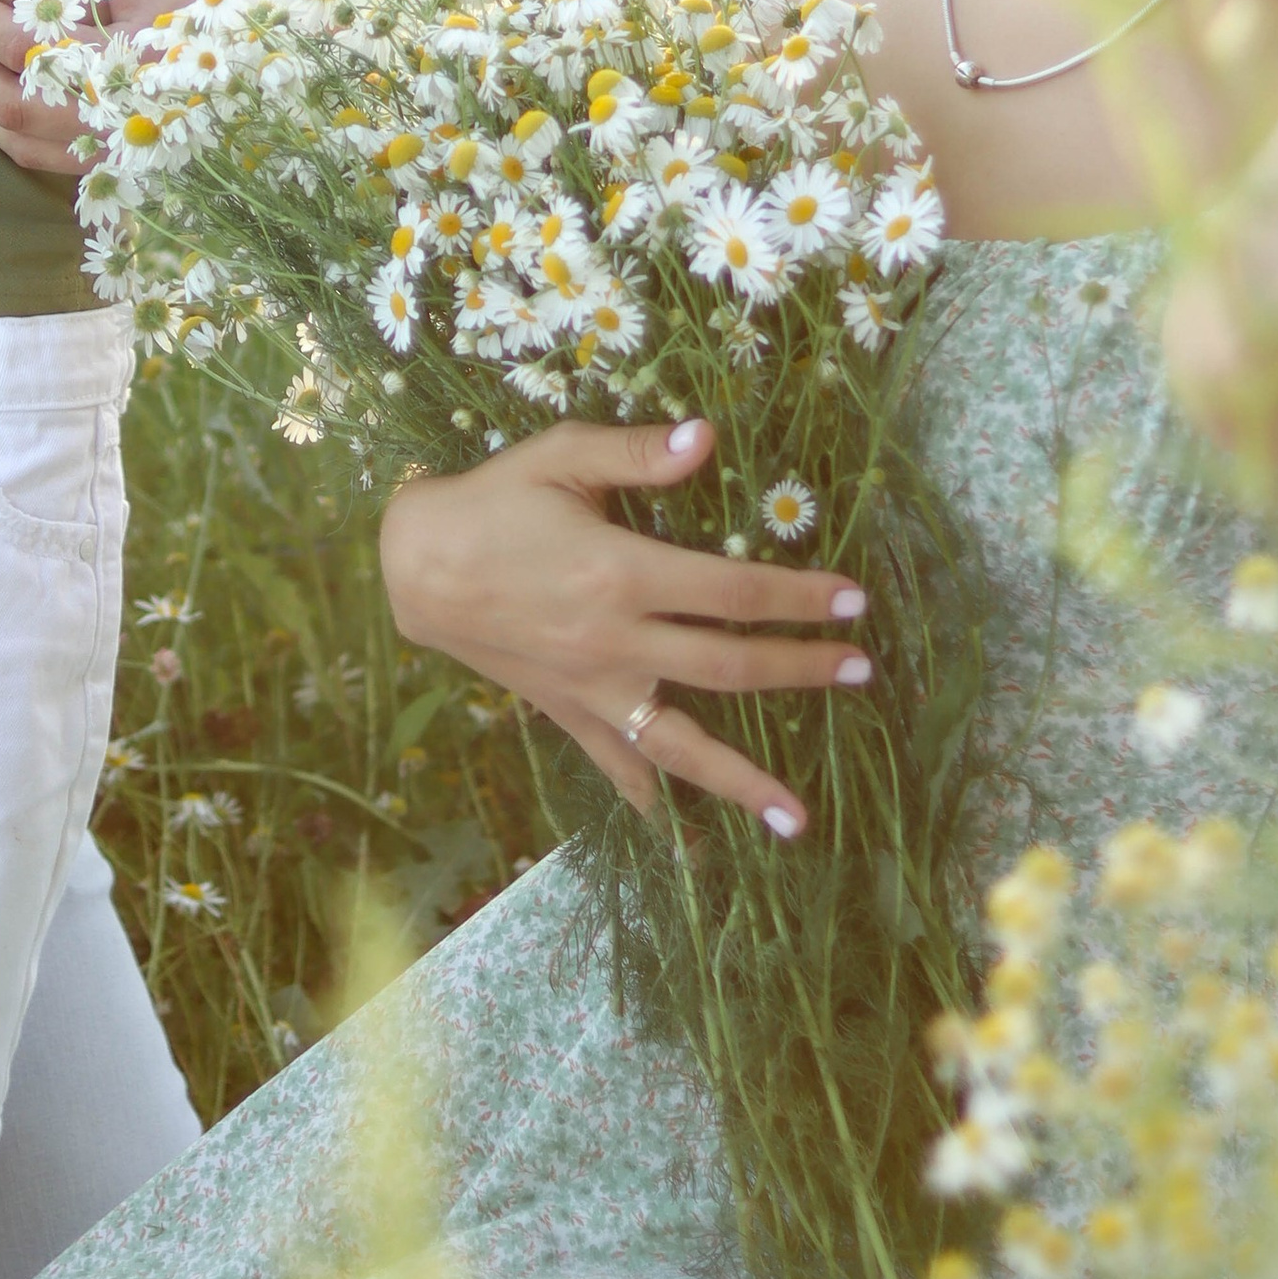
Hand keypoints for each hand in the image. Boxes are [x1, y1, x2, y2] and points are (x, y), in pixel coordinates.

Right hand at [377, 416, 875, 836]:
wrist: (416, 564)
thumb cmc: (492, 500)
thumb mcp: (560, 455)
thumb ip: (637, 452)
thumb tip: (707, 437)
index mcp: (622, 571)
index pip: (735, 590)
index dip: (800, 596)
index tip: (854, 600)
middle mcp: (616, 640)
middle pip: (730, 665)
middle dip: (802, 669)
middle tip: (861, 671)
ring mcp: (593, 686)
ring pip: (682, 744)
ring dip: (744, 780)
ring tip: (799, 818)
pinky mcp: (567, 711)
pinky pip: (616, 764)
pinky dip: (652, 803)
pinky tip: (686, 841)